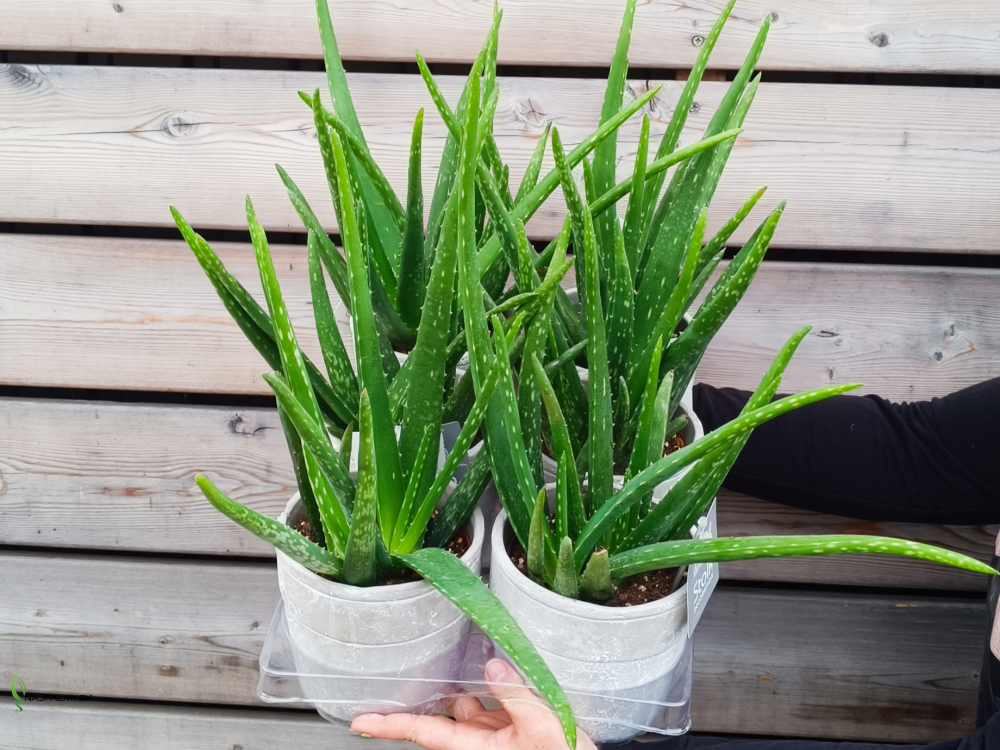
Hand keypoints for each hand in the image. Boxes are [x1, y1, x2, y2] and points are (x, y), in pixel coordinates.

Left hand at [350, 658, 595, 749]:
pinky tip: (490, 664)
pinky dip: (487, 684)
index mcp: (475, 748)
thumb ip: (516, 695)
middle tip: (405, 669)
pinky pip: (490, 702)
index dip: (390, 726)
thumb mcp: (541, 728)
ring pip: (467, 705)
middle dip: (429, 693)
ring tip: (457, 651)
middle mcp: (478, 743)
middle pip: (443, 714)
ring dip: (462, 683)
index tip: (359, 721)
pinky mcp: (511, 729)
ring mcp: (494, 736)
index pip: (423, 733)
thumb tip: (491, 665)